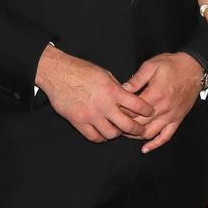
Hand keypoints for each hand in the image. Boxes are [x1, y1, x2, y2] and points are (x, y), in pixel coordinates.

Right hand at [35, 45, 153, 141]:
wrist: (57, 73)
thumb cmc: (81, 70)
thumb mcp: (104, 74)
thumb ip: (117, 88)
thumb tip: (128, 97)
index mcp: (112, 91)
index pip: (137, 105)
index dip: (147, 110)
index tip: (150, 112)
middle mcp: (103, 105)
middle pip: (127, 125)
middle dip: (138, 130)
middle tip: (141, 130)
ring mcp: (91, 115)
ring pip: (111, 134)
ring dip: (118, 134)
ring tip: (119, 130)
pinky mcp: (78, 122)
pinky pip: (94, 137)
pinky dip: (101, 137)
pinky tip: (103, 133)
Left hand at [123, 52, 201, 152]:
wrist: (194, 69)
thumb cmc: (173, 65)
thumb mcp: (152, 65)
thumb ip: (136, 79)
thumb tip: (123, 89)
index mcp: (154, 95)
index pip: (132, 110)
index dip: (120, 111)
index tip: (113, 109)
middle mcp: (163, 109)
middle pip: (138, 124)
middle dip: (125, 125)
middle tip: (115, 123)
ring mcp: (171, 116)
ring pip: (150, 133)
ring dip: (136, 136)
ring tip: (126, 133)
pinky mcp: (177, 120)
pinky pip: (166, 136)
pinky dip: (155, 144)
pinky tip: (146, 148)